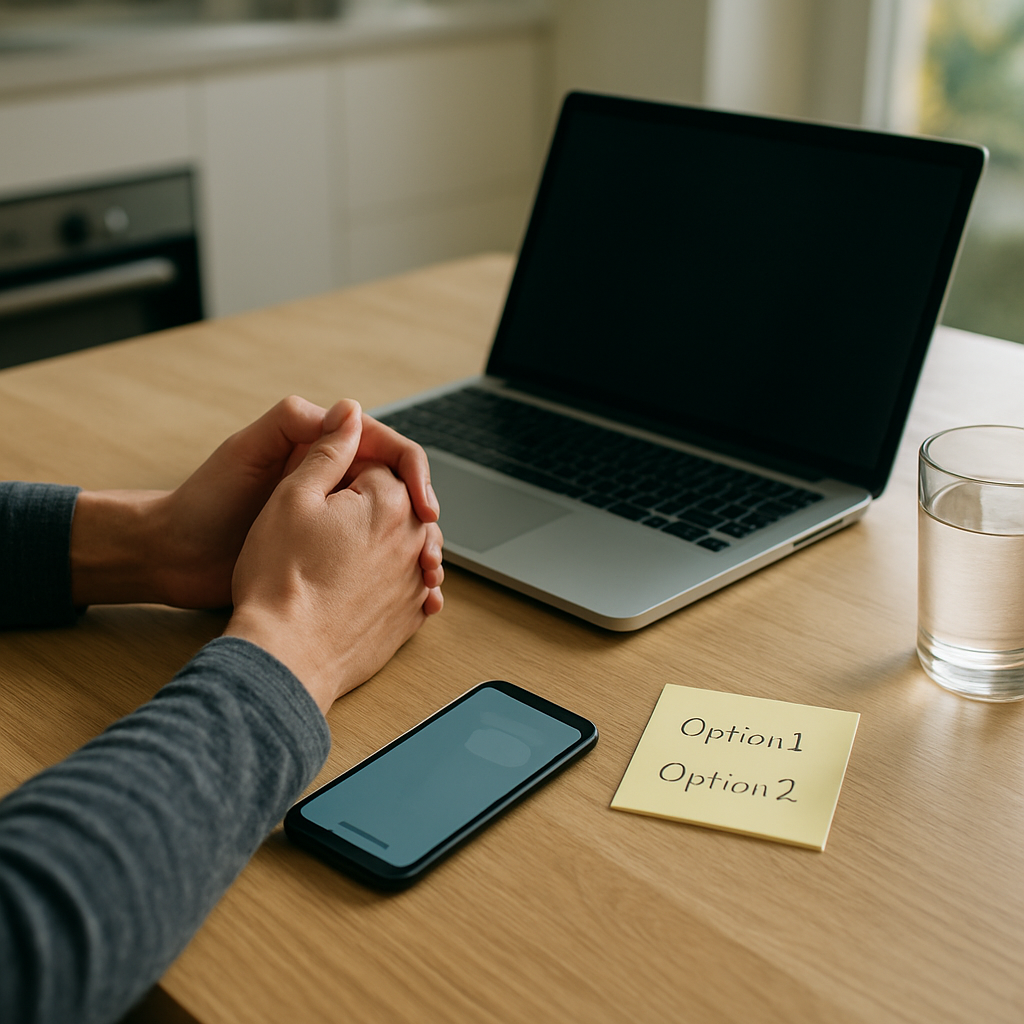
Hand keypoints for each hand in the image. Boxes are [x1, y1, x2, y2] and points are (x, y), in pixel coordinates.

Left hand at [70, 396, 440, 608]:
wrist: (174, 557)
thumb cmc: (204, 501)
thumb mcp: (246, 452)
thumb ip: (292, 424)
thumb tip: (350, 410)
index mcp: (318, 452)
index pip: (385, 451)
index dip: (413, 476)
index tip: (424, 507)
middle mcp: (332, 484)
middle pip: (398, 493)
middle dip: (423, 520)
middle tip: (432, 553)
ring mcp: (331, 522)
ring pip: (393, 531)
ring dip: (417, 552)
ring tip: (429, 580)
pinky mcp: (325, 558)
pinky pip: (374, 563)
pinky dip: (398, 578)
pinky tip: (414, 598)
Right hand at [224, 400, 442, 712]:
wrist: (284, 655)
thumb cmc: (279, 575)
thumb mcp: (292, 496)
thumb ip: (328, 450)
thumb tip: (351, 412)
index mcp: (391, 501)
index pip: (378, 466)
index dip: (343, 473)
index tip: (314, 495)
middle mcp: (414, 540)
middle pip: (398, 504)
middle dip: (367, 507)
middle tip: (321, 529)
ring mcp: (416, 583)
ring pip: (405, 545)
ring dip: (380, 543)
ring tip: (336, 559)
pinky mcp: (409, 619)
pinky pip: (408, 587)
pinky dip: (388, 580)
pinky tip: (356, 587)